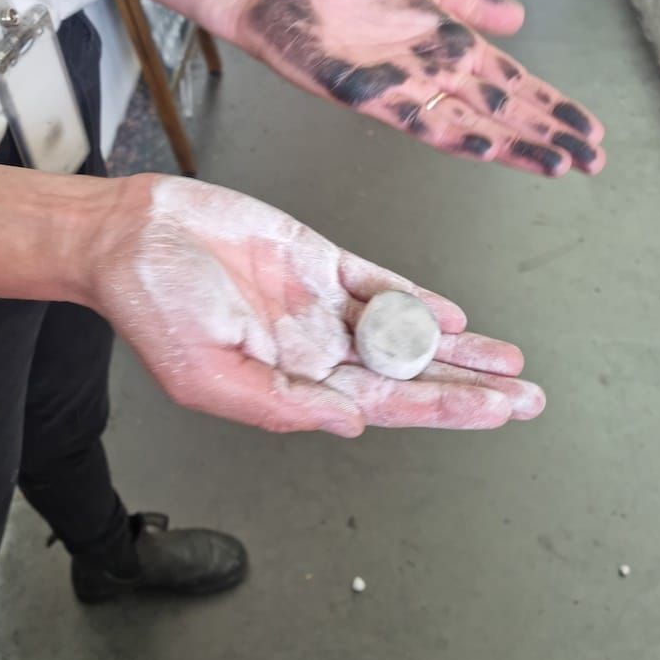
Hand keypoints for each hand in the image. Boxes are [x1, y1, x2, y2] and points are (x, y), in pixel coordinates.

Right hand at [91, 176, 544, 437]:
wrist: (132, 235)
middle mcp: (316, 348)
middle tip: (526, 396)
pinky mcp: (317, 259)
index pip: (385, 404)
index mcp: (293, 382)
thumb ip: (282, 404)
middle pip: (409, 372)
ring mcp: (320, 303)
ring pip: (404, 330)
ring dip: (457, 346)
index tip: (495, 411)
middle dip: (469, 386)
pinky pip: (377, 281)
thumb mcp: (208, 374)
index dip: (444, 408)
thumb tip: (352, 424)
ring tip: (508, 360)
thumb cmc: (153, 306)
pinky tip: (452, 315)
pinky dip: (416, 297)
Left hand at [236, 0, 604, 176]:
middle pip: (502, 111)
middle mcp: (433, 74)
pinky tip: (486, 148)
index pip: (514, 83)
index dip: (551, 106)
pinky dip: (453, 135)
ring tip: (555, 164)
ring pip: (470, 124)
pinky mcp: (368, 95)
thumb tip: (519, 18)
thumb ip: (466, 0)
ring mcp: (403, 88)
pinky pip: (417, 121)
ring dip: (513, 146)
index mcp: (449, 46)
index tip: (590, 130)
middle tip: (591, 161)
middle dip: (547, 135)